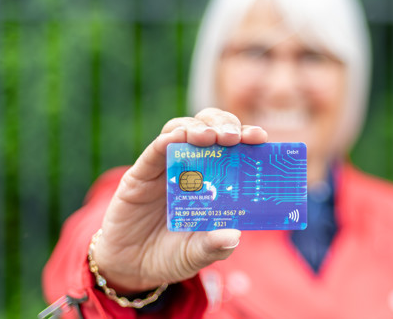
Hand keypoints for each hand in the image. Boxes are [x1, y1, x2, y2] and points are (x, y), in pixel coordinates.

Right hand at [92, 108, 267, 291]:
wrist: (132, 267)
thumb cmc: (173, 254)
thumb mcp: (197, 255)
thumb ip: (214, 247)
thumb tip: (234, 236)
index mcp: (214, 180)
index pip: (234, 147)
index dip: (247, 137)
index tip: (259, 137)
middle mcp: (192, 166)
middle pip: (210, 128)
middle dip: (224, 124)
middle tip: (233, 137)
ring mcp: (165, 167)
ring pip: (181, 129)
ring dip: (197, 127)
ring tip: (208, 137)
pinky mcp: (140, 174)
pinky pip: (153, 151)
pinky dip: (165, 140)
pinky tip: (175, 139)